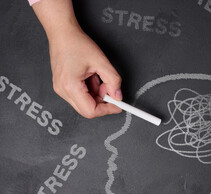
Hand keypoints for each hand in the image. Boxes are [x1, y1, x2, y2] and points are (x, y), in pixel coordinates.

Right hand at [32, 0, 121, 118]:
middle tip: (109, 87)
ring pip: (84, 103)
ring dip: (96, 94)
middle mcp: (63, 91)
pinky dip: (90, 90)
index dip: (107, 110)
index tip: (117, 105)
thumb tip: (118, 96)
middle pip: (87, 109)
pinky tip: (90, 77)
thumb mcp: (101, 61)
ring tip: (97, 76)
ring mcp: (60, 89)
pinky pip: (79, 96)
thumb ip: (113, 81)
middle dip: (102, 101)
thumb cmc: (76, 43)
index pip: (91, 111)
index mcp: (70, 86)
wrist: (62, 33)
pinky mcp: (62, 86)